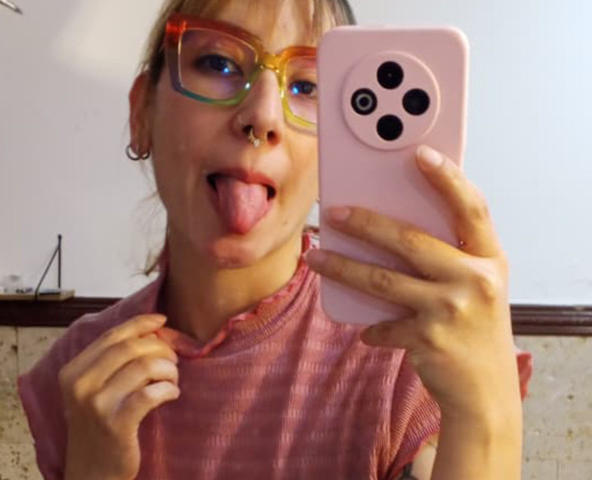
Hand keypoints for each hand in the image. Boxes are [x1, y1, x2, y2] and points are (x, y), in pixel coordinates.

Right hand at [59, 314, 179, 479]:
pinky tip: (172, 394)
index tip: (162, 321)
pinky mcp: (117, 424)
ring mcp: (97, 405)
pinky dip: (169, 389)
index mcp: (72, 371)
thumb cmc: (99, 425)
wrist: (92, 472)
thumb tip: (152, 329)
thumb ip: (113, 361)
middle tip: (173, 359)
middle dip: (160, 347)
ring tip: (172, 379)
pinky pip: (152, 393)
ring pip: (145, 366)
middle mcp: (80, 385)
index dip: (141, 323)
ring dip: (169, 369)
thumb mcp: (94, 390)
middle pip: (131, 347)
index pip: (112, 335)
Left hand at [305, 145, 520, 422]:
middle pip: (411, 240)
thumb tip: (385, 225)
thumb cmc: (475, 326)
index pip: (471, 208)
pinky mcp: (428, 339)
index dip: (447, 178)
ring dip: (343, 267)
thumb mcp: (476, 285)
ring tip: (316, 257)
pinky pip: (383, 325)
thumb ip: (448, 256)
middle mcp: (475, 280)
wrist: (486, 391)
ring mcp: (452, 310)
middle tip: (333, 212)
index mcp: (490, 258)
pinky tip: (364, 328)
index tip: (419, 153)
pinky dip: (371, 326)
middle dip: (366, 223)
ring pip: (383, 280)